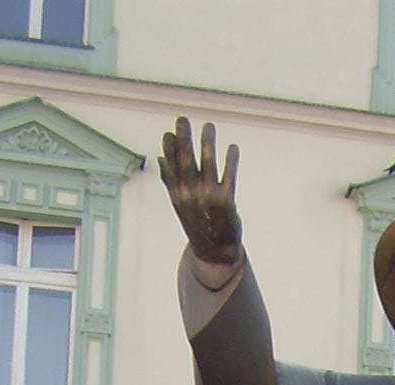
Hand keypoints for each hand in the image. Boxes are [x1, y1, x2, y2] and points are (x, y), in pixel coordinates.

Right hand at [159, 117, 241, 271]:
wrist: (215, 253)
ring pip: (208, 166)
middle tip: (182, 120)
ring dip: (208, 145)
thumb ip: (172, 181)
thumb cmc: (197, 224)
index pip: (171, 169)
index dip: (169, 151)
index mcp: (179, 196)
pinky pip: (229, 178)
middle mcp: (192, 196)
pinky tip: (233, 147)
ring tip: (208, 126)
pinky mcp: (228, 203)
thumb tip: (161, 158)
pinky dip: (231, 162)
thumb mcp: (180, 204)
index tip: (169, 134)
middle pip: (187, 164)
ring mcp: (210, 199)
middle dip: (184, 141)